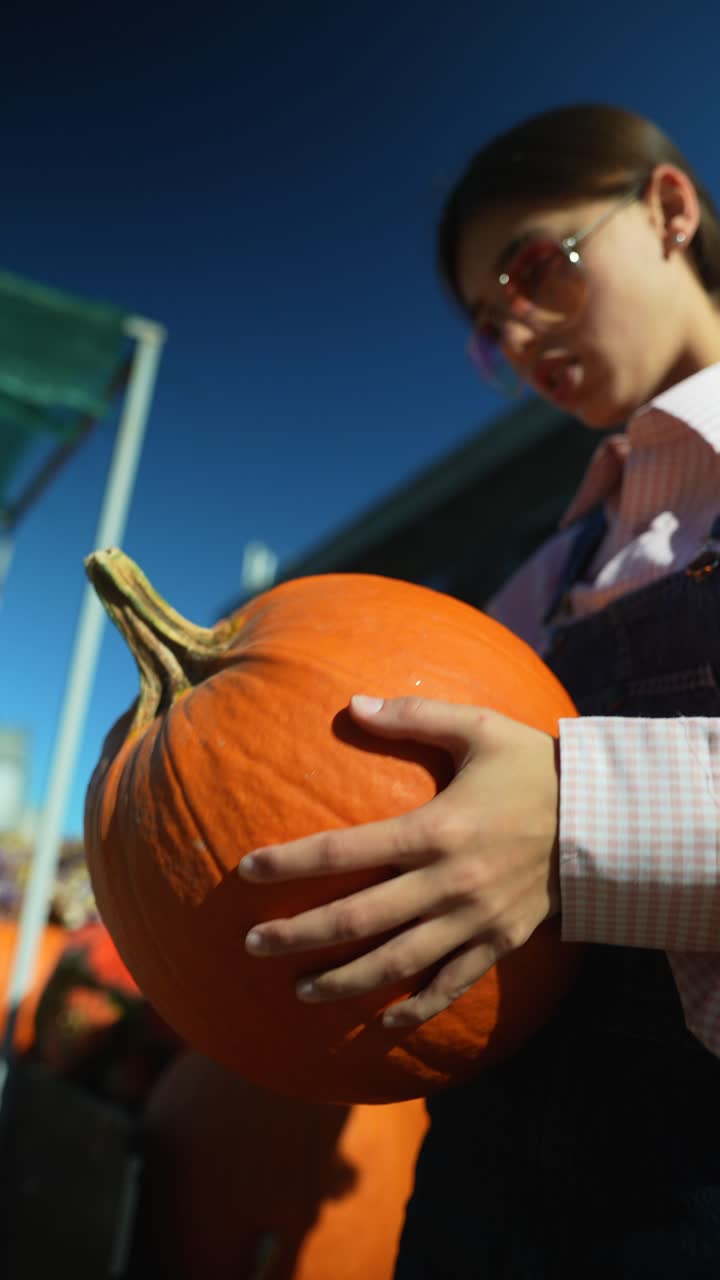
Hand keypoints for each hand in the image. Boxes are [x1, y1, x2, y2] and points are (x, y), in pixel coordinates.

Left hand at [238, 695, 560, 1027]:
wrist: (605, 821)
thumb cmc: (535, 768)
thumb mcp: (479, 728)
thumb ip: (414, 717)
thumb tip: (353, 704)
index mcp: (436, 829)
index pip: (345, 850)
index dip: (291, 862)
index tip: (247, 870)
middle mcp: (448, 884)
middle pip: (358, 919)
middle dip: (299, 935)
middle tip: (253, 944)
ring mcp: (474, 922)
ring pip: (395, 963)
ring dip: (342, 981)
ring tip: (299, 990)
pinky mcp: (497, 944)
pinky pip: (449, 986)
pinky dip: (414, 1008)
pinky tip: (382, 1023)